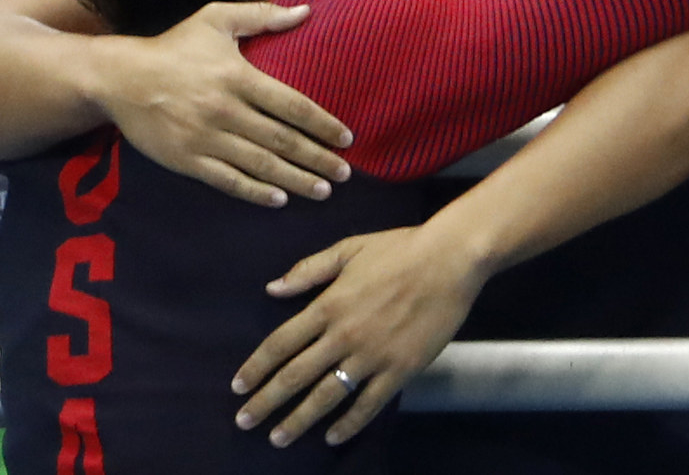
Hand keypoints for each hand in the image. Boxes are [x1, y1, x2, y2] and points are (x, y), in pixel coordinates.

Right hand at [97, 2, 355, 205]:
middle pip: (282, 140)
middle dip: (317, 158)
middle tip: (344, 173)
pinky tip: (278, 199)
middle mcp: (225, 110)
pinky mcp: (187, 159)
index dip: (323, 124)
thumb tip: (306, 13)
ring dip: (295, 180)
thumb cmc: (174, 47)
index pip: (292, 105)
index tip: (346, 138)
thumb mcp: (215, 19)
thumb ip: (261, 16)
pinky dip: (255, 192)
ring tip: (322, 191)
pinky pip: (227, 180)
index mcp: (238, 77)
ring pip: (260, 164)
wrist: (119, 77)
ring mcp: (205, 138)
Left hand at [232, 226, 486, 446]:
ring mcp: (373, 355)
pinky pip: (369, 404)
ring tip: (278, 438)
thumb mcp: (349, 248)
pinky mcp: (401, 369)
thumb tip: (272, 289)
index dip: (256, 367)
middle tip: (245, 422)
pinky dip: (348, 424)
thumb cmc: (400, 249)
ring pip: (326, 396)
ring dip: (299, 420)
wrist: (451, 259)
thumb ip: (309, 270)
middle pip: (295, 376)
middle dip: (266, 402)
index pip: (280, 343)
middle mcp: (344, 335)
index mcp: (328, 305)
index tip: (237, 386)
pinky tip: (332, 436)